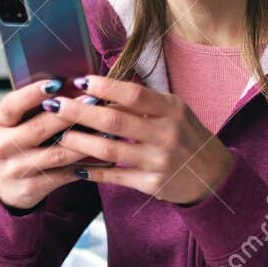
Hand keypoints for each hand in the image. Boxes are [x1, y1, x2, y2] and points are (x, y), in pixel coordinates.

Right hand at [0, 79, 97, 210]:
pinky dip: (85, 165)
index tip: (56, 82)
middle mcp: (3, 145)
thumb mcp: (18, 123)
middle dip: (70, 113)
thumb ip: (39, 107)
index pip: (12, 105)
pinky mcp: (31, 187)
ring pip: (57, 153)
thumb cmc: (20, 143)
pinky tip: (102, 155)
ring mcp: (16, 168)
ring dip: (85, 141)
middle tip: (93, 99)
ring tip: (107, 128)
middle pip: (39, 128)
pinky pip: (64, 174)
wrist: (5, 185)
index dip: (33, 93)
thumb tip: (76, 85)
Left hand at [52, 75, 233, 204]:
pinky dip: (92, 171)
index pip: (133, 94)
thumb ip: (143, 101)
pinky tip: (74, 165)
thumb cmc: (186, 136)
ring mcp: (159, 161)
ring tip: (59, 134)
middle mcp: (166, 134)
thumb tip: (103, 84)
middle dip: (80, 112)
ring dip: (80, 141)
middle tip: (55, 105)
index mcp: (171, 109)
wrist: (212, 175)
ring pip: (110, 150)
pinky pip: (114, 176)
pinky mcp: (152, 184)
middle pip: (114, 121)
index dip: (104, 87)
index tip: (79, 81)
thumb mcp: (174, 111)